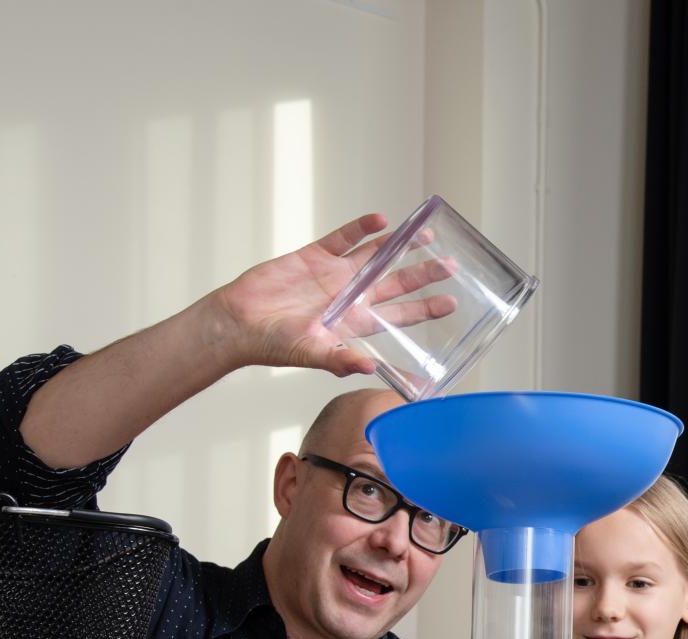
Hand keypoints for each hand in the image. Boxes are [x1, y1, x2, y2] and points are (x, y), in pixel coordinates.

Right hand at [212, 213, 458, 375]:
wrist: (237, 323)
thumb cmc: (272, 345)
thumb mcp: (310, 355)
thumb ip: (340, 360)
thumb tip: (368, 367)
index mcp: (354, 322)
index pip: (398, 315)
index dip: (424, 309)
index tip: (450, 303)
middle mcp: (349, 297)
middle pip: (395, 283)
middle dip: (423, 274)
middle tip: (450, 265)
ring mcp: (333, 275)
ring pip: (375, 256)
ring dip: (399, 246)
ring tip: (425, 234)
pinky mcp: (313, 256)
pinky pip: (343, 238)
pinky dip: (361, 229)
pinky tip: (381, 220)